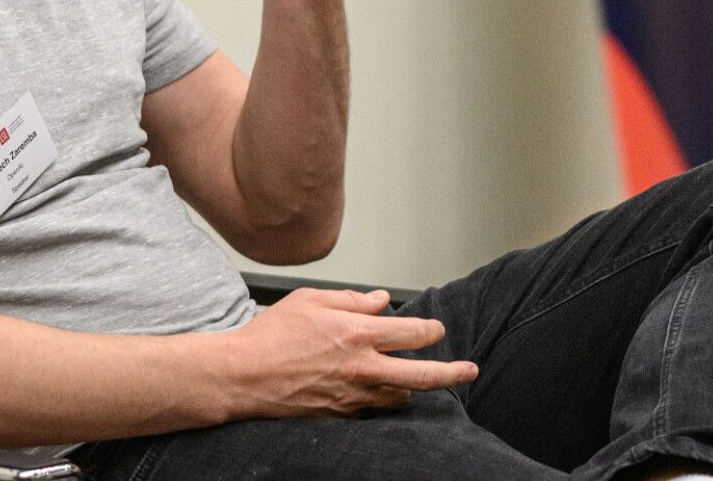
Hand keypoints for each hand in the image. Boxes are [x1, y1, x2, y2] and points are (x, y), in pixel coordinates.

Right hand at [226, 287, 476, 417]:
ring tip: (412, 378)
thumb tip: (379, 301)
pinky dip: (380, 399)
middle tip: (469, 370)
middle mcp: (361, 367)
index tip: (436, 328)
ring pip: (400, 396)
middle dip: (453, 372)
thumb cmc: (270, 335)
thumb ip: (349, 299)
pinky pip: (373, 409)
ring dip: (410, 386)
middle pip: (422, 374)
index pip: (411, 332)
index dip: (430, 329)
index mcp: (356, 333)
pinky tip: (376, 392)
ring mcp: (353, 395)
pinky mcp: (341, 414)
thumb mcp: (309, 300)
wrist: (243, 376)